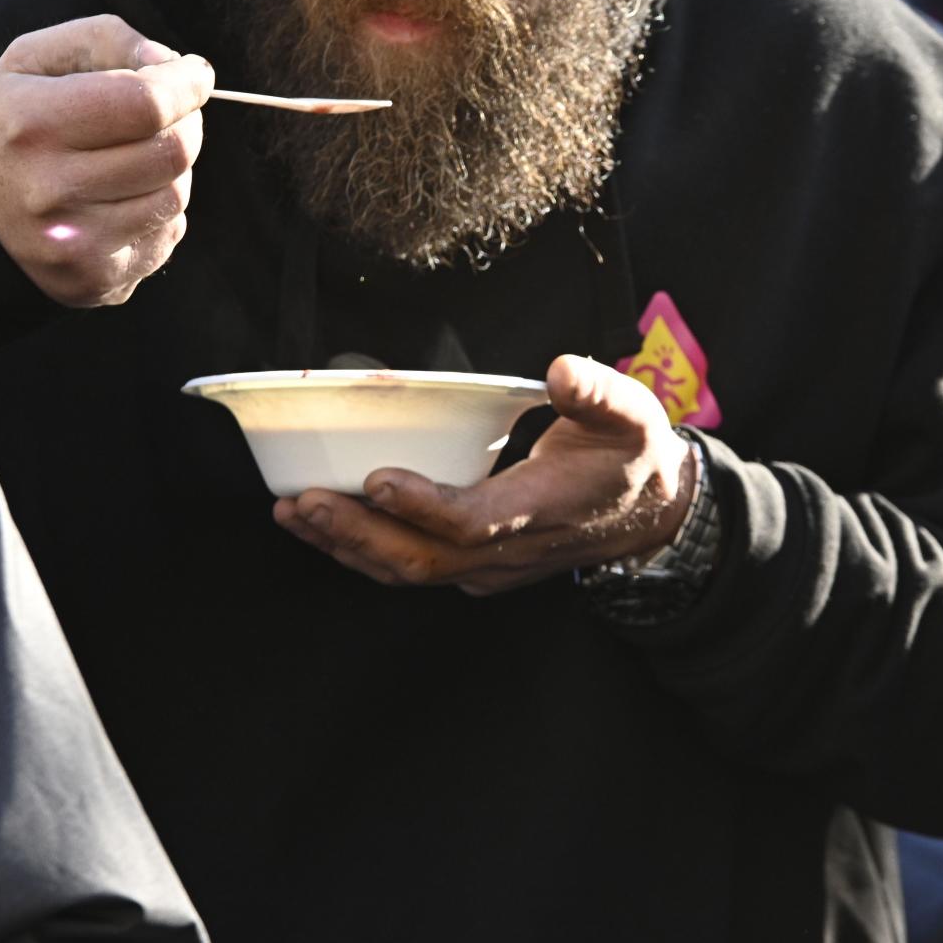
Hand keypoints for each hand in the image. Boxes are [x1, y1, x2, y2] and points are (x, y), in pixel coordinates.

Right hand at [0, 16, 213, 306]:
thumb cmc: (18, 125)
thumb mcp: (35, 61)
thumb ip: (104, 39)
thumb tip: (170, 62)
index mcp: (31, 123)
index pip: (145, 103)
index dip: (186, 85)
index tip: (195, 75)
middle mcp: (49, 189)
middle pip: (172, 151)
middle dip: (187, 122)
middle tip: (172, 112)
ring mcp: (74, 242)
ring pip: (176, 194)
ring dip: (174, 168)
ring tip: (139, 155)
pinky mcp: (96, 278)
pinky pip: (167, 233)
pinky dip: (160, 208)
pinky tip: (124, 197)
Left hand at [273, 355, 695, 595]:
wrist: (650, 516)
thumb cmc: (629, 457)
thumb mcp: (631, 414)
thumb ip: (598, 389)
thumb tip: (563, 371)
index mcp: (541, 508)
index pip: (473, 521)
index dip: (423, 506)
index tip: (377, 478)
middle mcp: (508, 549)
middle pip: (422, 557)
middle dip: (357, 531)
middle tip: (303, 500)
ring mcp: (488, 566)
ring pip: (408, 571)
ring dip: (346, 545)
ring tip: (292, 513)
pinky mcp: (474, 567)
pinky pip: (410, 569)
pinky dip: (361, 552)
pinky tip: (322, 528)